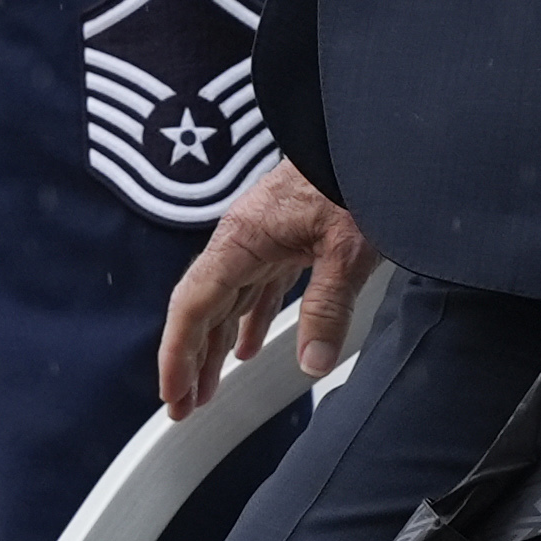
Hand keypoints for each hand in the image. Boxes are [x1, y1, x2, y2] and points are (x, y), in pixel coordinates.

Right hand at [159, 161, 381, 418]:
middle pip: (203, 308)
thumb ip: (328, 307)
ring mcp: (262, 238)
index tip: (173, 393)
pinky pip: (255, 288)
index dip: (178, 354)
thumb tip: (312, 363)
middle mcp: (242, 240)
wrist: (367, 134)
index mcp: (242, 240)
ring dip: (216, 346)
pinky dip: (249, 321)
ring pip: (228, 301)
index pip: (194, 306)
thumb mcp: (346, 248)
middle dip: (189, 361)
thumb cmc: (352, 176)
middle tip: (182, 407)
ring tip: (208, 388)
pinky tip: (249, 347)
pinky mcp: (285, 237)